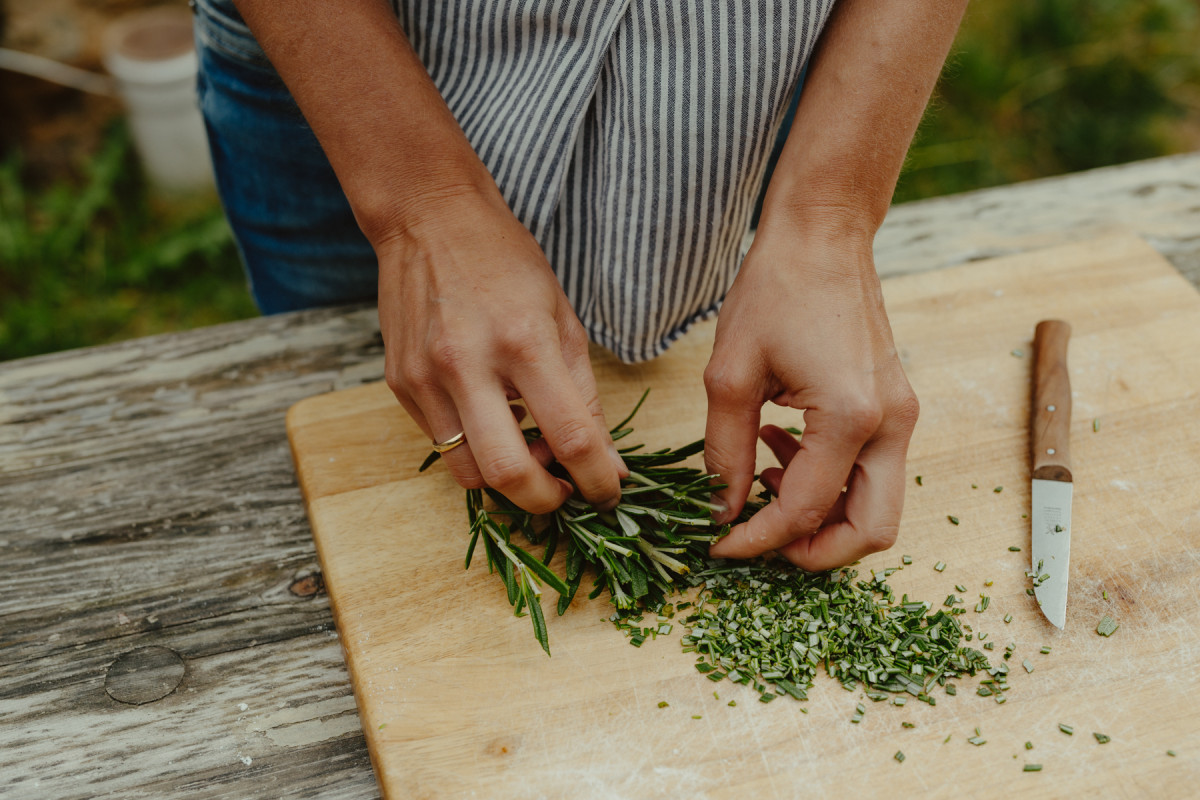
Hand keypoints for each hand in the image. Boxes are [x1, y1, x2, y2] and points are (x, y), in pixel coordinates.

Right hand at [377, 189, 624, 513]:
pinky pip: (442, 446)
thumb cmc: (507, 263)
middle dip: (546, 502)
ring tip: (530, 451)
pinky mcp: (400, 384)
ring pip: (468, 473)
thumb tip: (609, 461)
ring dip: (507, 481)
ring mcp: (426, 378)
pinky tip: (495, 421)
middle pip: (509, 474)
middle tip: (566, 494)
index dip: (599, 480)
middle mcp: (469, 364)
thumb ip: (585, 396)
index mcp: (525, 342)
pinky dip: (476, 450)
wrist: (428, 219)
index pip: (571, 437)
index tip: (609, 493)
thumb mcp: (564, 320)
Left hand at [704, 230, 918, 569]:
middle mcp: (890, 424)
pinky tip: (780, 448)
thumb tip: (721, 511)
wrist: (824, 235)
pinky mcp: (896, 407)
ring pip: (876, 507)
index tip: (719, 546)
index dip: (758, 541)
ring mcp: (901, 416)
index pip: (805, 511)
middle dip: (812, 550)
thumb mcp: (730, 375)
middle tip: (756, 536)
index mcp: (850, 417)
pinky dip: (830, 483)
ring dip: (821, 515)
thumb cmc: (777, 289)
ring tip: (761, 478)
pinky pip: (871, 472)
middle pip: (870, 533)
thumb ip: (724, 453)